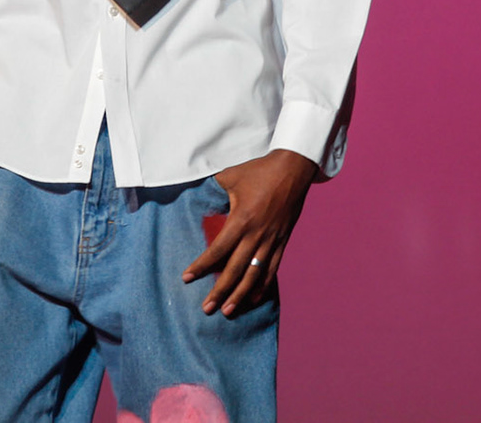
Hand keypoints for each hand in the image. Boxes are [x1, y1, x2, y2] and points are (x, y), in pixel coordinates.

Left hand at [182, 148, 317, 317]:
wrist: (293, 169)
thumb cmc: (259, 170)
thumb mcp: (231, 176)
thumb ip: (212, 189)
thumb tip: (194, 195)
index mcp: (242, 219)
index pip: (218, 249)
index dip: (202, 266)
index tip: (187, 278)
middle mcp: (257, 234)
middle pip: (235, 269)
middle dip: (220, 291)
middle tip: (206, 309)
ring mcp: (272, 240)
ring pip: (254, 274)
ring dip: (241, 294)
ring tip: (228, 311)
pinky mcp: (282, 241)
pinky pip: (272, 268)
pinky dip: (263, 285)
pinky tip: (254, 299)